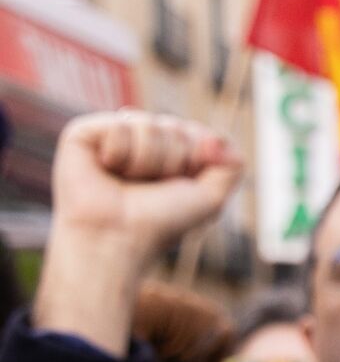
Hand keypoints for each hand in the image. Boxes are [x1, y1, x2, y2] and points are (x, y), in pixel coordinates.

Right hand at [32, 111, 243, 354]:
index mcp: (169, 151)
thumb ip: (232, 164)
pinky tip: (107, 169)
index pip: (197, 132)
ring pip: (149, 123)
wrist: (117, 237)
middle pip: (175, 127)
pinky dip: (121, 154)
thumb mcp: (211, 198)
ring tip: (128, 181)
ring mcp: (113, 133)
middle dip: (172, 161)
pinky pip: (122, 125)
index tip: (179, 186)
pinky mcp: (85, 132)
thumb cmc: (161, 221)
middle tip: (151, 186)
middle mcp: (141, 139)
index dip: (196, 160)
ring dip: (147, 161)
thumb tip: (215, 136)